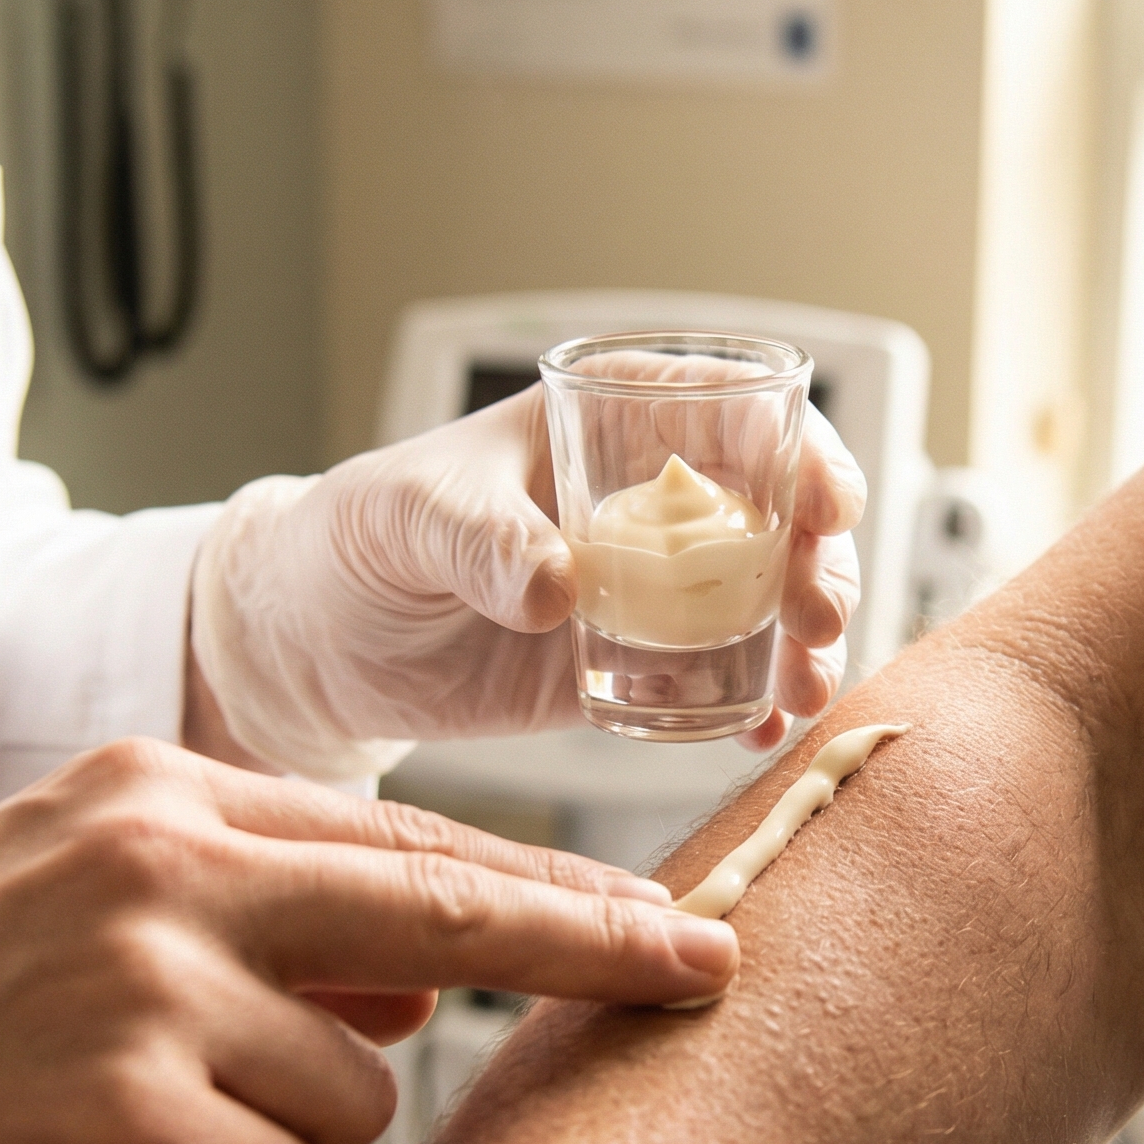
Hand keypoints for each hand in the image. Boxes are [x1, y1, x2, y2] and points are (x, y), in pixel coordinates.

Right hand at [0, 738, 736, 1143]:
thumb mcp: (78, 904)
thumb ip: (251, 916)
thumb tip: (419, 977)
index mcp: (162, 798)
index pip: (407, 840)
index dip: (548, 885)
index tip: (665, 912)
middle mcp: (169, 865)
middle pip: (450, 909)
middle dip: (592, 948)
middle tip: (705, 970)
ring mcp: (148, 985)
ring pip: (353, 1099)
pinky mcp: (122, 1119)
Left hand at [189, 383, 866, 777]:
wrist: (318, 640)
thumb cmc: (360, 535)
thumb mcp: (412, 514)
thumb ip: (481, 539)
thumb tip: (556, 588)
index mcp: (606, 424)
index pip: (732, 414)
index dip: (799, 451)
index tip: (826, 508)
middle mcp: (646, 502)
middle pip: (774, 515)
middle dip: (819, 563)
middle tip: (819, 617)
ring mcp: (647, 588)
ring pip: (764, 602)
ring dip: (805, 641)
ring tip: (807, 685)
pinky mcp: (631, 666)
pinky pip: (716, 682)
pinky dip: (752, 704)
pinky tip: (763, 729)